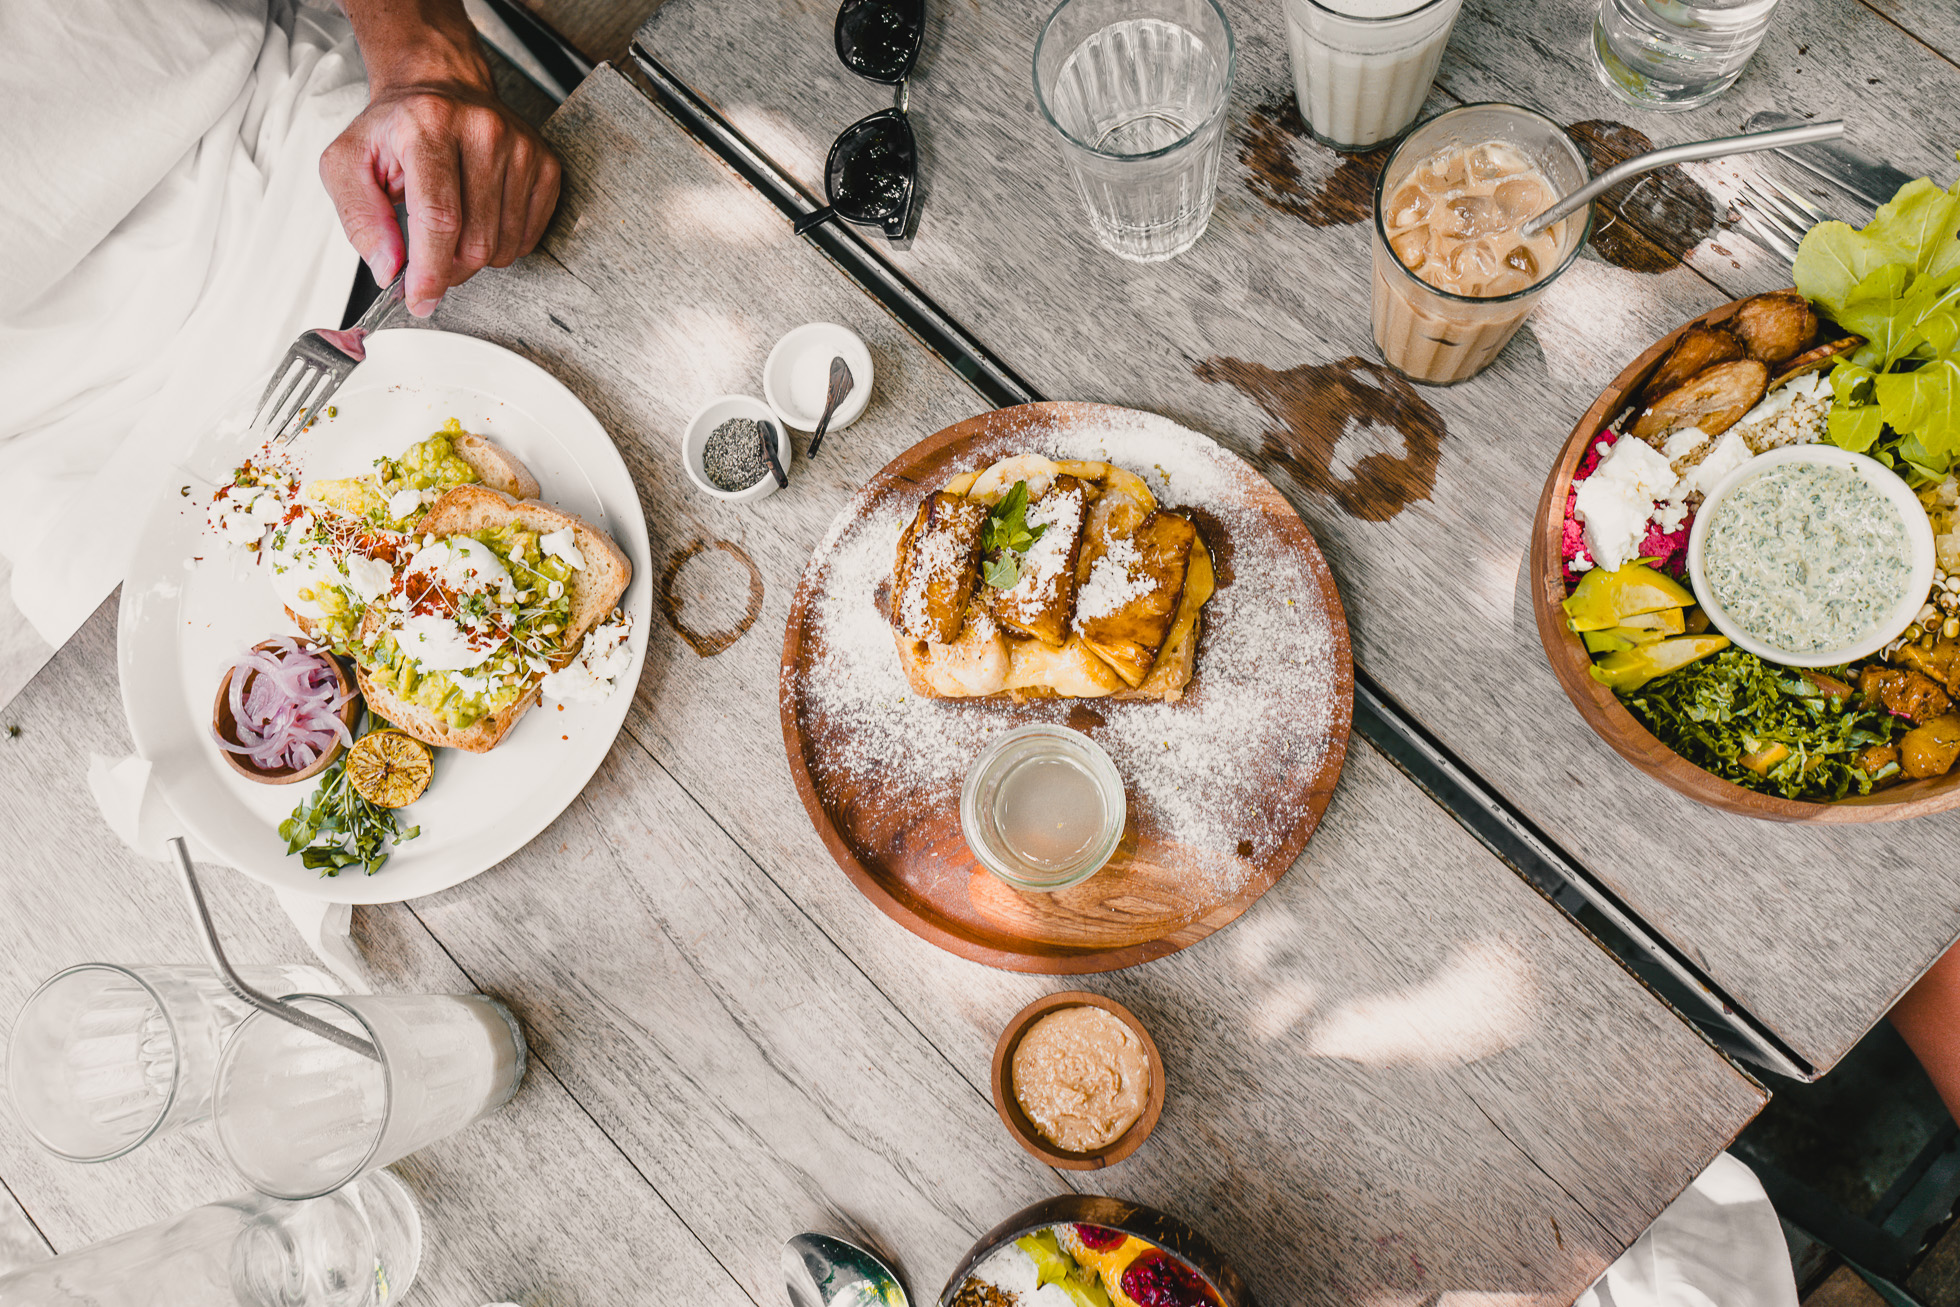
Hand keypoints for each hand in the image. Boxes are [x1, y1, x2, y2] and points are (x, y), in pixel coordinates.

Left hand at [320, 9, 560, 315]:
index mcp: (429, 126)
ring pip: (504, 246)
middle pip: (475, 241)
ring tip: (452, 231)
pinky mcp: (546, 166)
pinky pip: (528, 237)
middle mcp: (483, 132)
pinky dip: (502, 245)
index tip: (420, 299)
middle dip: (448, 269)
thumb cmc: (395, 128)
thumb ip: (359, 218)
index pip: (439, 218)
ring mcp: (522, 149)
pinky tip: (480, 220)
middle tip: (428, 262)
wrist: (441, 85)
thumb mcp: (347, 162)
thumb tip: (389, 268)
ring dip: (474, 258)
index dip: (430, 270)